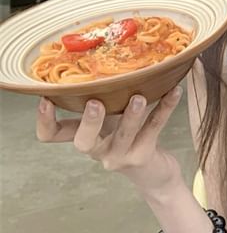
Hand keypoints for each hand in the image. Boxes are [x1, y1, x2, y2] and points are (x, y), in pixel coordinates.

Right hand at [36, 86, 184, 197]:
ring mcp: (120, 156)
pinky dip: (164, 108)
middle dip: (89, 122)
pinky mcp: (144, 156)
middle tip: (96, 103)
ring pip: (124, 135)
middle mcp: (98, 150)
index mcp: (84, 137)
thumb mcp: (109, 120)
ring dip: (132, 115)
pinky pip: (154, 129)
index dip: (44, 122)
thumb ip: (101, 100)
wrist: (155, 174)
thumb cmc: (127, 139)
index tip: (45, 100)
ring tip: (139, 97)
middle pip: (83, 141)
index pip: (52, 135)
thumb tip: (101, 59)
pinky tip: (174, 92)